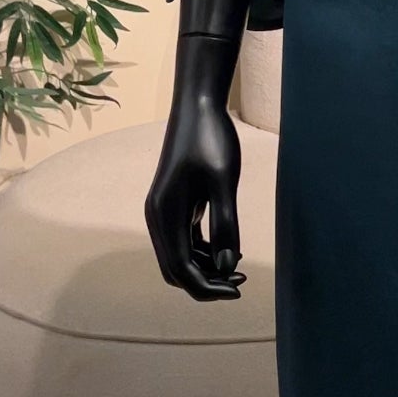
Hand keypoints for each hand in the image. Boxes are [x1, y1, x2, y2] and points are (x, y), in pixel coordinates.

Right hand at [144, 92, 246, 301]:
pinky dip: (204, 252)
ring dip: (206, 268)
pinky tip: (229, 251)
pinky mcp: (174, 205)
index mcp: (164, 214)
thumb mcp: (224, 182)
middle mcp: (157, 217)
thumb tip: (227, 267)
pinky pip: (184, 241)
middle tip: (240, 283)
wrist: (198, 106)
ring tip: (240, 269)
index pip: (180, 268)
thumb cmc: (212, 139)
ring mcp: (164, 211)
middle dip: (205, 282)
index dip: (207, 287)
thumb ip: (226, 224)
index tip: (237, 290)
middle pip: (175, 269)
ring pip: (180, 256)